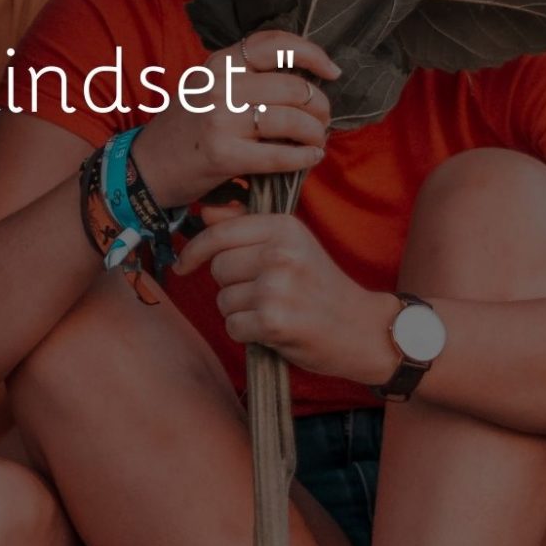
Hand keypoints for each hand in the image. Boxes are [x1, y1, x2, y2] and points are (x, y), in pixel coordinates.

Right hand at [135, 29, 338, 207]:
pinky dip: (303, 158)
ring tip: (318, 140)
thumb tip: (304, 78)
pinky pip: (279, 155)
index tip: (331, 70)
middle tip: (323, 119)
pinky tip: (310, 158)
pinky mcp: (222, 155)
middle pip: (292, 87)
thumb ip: (245, 77)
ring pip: (291, 120)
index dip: (311, 53)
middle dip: (319, 105)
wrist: (146, 167)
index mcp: (218, 64)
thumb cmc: (187, 128)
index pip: (273, 44)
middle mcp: (219, 86)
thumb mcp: (208, 87)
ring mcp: (219, 120)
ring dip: (315, 133)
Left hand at [173, 203, 398, 383]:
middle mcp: (280, 252)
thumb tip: (204, 211)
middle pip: (217, 267)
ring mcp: (277, 287)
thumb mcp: (291, 244)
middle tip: (261, 292)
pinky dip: (246, 333)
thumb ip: (247, 227)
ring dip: (239, 311)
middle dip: (229, 284)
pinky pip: (232, 326)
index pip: (218, 232)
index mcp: (284, 227)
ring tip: (272, 310)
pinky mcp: (274, 321)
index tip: (184, 265)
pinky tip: (272, 330)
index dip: (195, 250)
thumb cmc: (320, 286)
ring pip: (222, 299)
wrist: (361, 328)